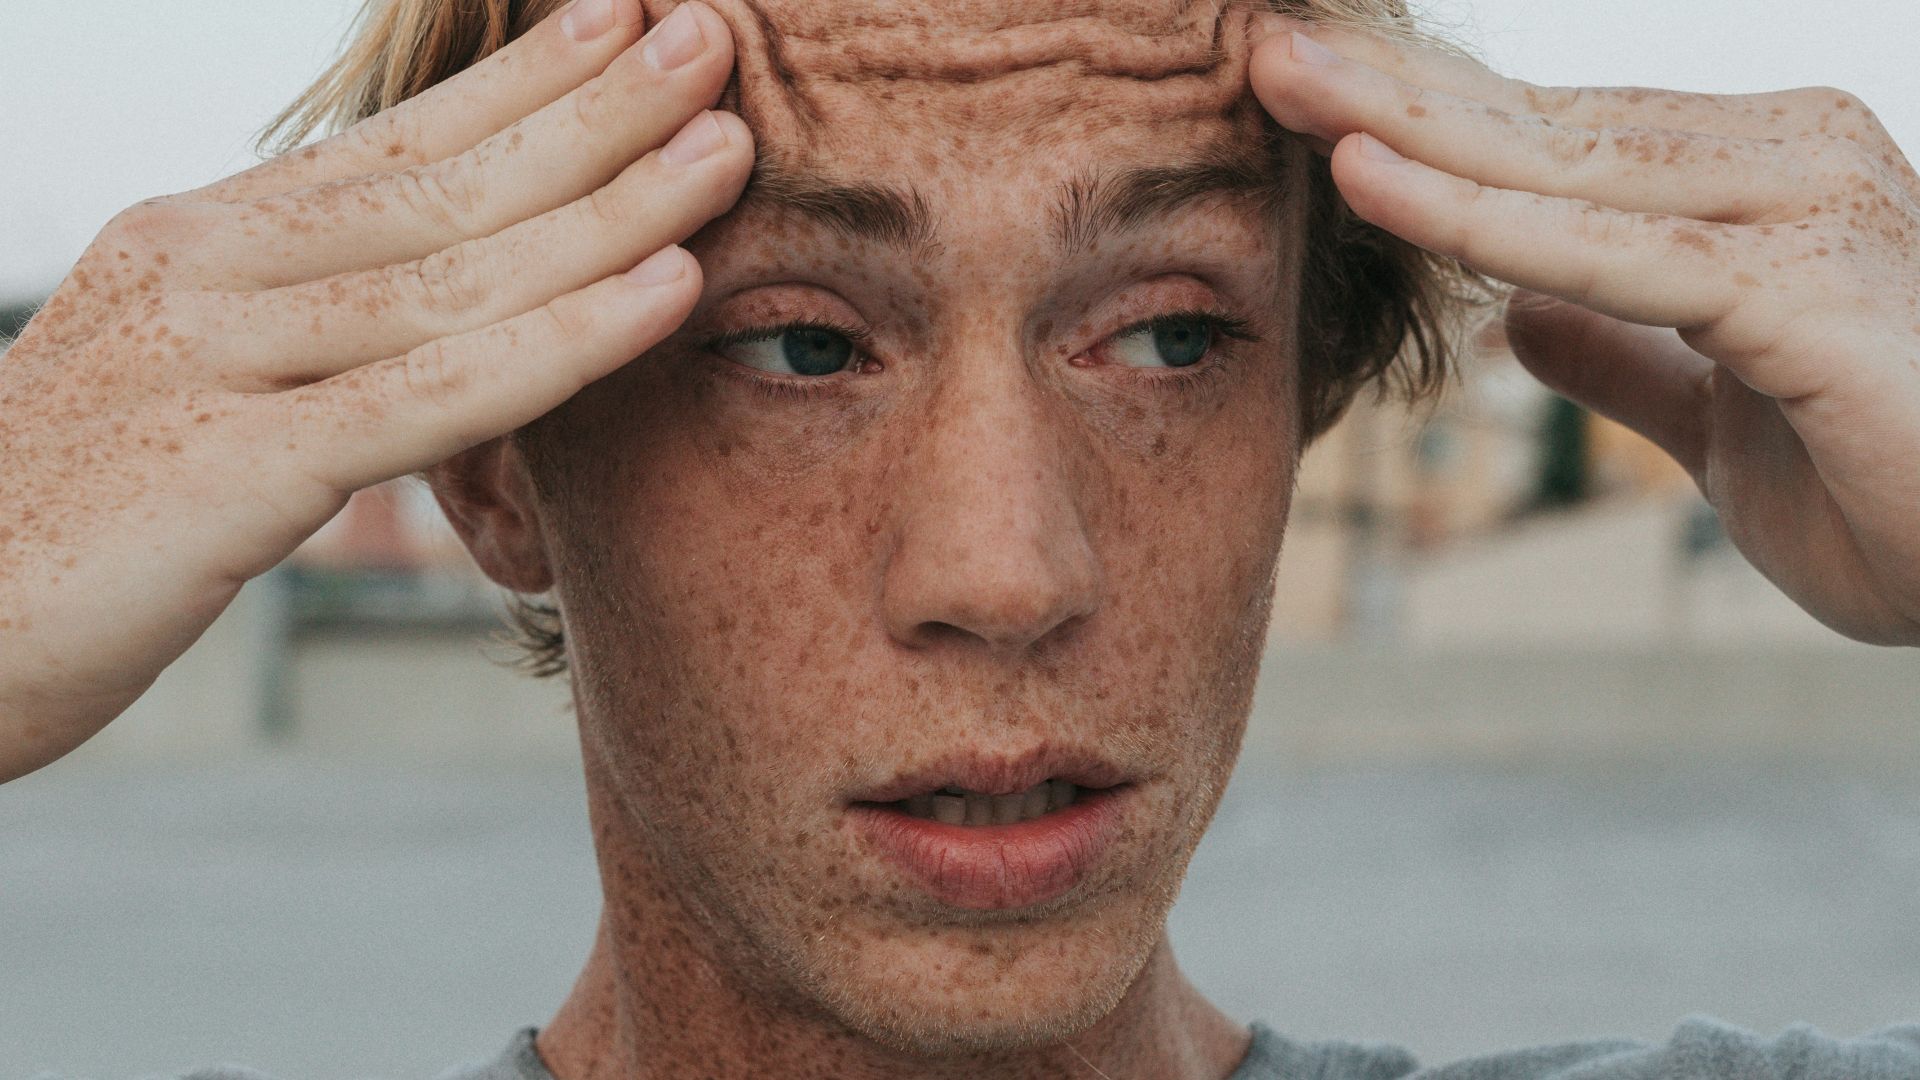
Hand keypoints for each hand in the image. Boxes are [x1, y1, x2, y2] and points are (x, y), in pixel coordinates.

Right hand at [0, 0, 752, 781]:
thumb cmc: (60, 524)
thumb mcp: (179, 389)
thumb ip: (293, 336)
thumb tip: (428, 309)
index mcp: (196, 243)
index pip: (391, 145)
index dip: (520, 83)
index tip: (626, 22)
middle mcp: (204, 272)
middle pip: (441, 185)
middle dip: (594, 113)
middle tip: (713, 42)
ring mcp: (210, 362)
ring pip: (453, 274)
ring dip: (610, 207)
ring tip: (726, 147)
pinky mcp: (223, 472)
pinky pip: (428, 395)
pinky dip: (561, 342)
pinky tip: (665, 293)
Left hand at [1250, 22, 1919, 646]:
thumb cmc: (1896, 485)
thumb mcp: (1715, 413)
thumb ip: (1623, 356)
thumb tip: (1517, 316)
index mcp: (1749, 187)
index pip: (1553, 142)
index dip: (1425, 118)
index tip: (1307, 93)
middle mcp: (1780, 165)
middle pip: (1540, 125)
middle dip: (1388, 87)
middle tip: (1259, 42)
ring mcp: (1799, 214)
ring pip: (1558, 166)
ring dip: (1405, 121)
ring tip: (1279, 78)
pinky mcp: (1805, 289)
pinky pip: (1607, 251)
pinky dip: (1479, 218)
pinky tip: (1370, 182)